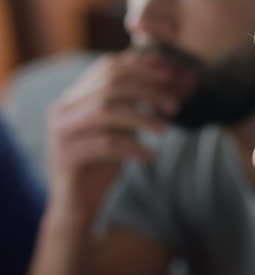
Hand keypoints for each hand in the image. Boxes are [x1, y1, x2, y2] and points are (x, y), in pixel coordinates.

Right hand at [45, 49, 184, 228]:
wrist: (78, 207)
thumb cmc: (105, 163)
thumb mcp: (123, 128)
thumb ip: (136, 102)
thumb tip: (165, 70)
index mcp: (76, 97)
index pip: (108, 67)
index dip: (142, 68)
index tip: (172, 77)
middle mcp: (63, 110)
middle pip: (109, 85)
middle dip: (147, 91)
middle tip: (174, 106)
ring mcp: (61, 132)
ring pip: (105, 111)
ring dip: (141, 117)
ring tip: (164, 130)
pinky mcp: (65, 157)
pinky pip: (104, 144)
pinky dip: (132, 148)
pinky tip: (151, 156)